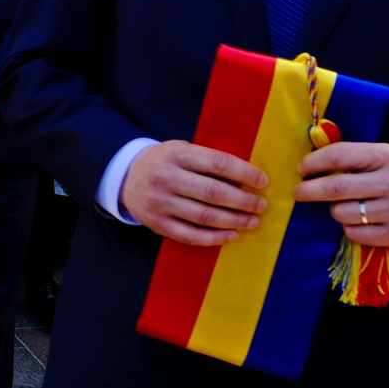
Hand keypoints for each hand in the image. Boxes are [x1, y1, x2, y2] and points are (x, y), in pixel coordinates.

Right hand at [121, 140, 268, 245]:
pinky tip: (231, 235)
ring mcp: (161, 203)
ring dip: (234, 221)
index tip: (262, 182)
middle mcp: (166, 178)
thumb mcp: (182, 150)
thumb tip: (246, 179)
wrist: (126, 176)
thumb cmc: (164, 162)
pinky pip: (190, 235)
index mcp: (177, 154)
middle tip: (261, 206)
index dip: (244, 173)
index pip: (217, 163)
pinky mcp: (157, 224)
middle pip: (213, 193)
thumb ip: (208, 161)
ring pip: (204, 216)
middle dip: (243, 201)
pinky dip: (214, 238)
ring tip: (252, 222)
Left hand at [291, 142, 388, 250]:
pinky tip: (359, 222)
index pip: (340, 155)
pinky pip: (354, 234)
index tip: (302, 169)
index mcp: (385, 156)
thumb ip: (353, 158)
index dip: (314, 162)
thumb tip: (311, 163)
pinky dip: (348, 228)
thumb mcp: (383, 158)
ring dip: (335, 210)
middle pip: (336, 188)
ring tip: (343, 206)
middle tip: (299, 192)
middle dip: (310, 190)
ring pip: (342, 213)